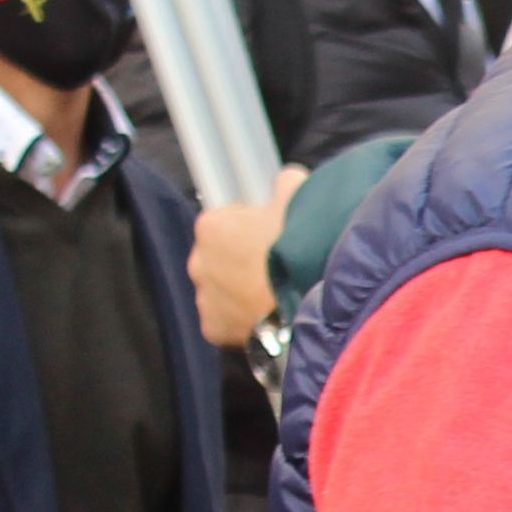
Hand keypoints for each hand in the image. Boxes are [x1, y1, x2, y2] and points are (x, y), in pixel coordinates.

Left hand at [191, 165, 307, 348]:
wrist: (312, 301)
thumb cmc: (303, 246)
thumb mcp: (299, 198)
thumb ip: (285, 184)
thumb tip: (284, 182)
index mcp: (211, 226)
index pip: (225, 221)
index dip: (251, 227)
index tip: (272, 237)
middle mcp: (198, 262)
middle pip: (219, 259)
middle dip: (240, 262)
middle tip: (275, 268)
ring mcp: (205, 298)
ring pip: (221, 291)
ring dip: (241, 292)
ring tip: (274, 295)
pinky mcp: (213, 329)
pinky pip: (226, 322)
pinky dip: (242, 321)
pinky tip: (267, 316)